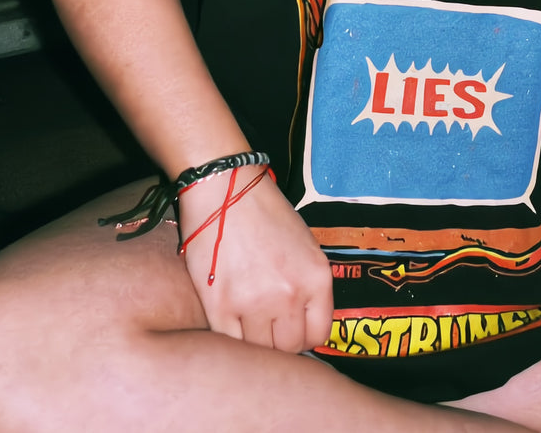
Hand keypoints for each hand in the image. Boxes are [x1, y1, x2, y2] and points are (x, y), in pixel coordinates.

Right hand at [177, 166, 333, 352]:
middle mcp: (291, 294)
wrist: (225, 188)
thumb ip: (308, 285)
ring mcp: (255, 304)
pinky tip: (229, 319)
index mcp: (317, 277)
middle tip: (267, 325)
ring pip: (259, 351)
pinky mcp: (221, 307)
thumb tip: (303, 323)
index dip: (304, 336)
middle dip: (279, 339)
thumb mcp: (305, 244)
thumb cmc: (265, 211)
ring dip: (253, 339)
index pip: (319, 334)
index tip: (292, 330)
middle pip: (289, 347)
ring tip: (245, 319)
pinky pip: (231, 343)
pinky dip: (230, 336)